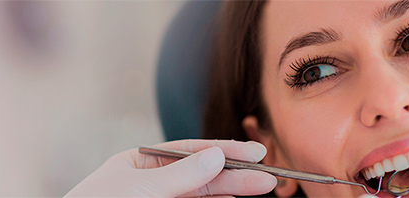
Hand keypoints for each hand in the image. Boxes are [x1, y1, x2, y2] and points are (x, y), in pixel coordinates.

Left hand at [65, 139, 275, 196]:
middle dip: (236, 174)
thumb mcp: (138, 188)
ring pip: (202, 193)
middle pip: (201, 173)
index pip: (189, 150)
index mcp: (139, 161)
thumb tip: (217, 155)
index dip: (224, 149)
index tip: (256, 151)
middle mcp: (151, 180)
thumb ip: (179, 175)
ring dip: (231, 189)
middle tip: (270, 176)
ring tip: (262, 186)